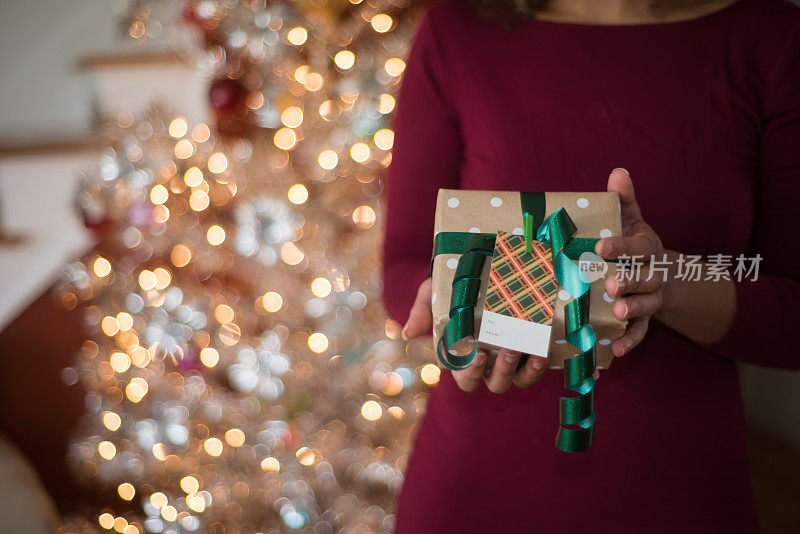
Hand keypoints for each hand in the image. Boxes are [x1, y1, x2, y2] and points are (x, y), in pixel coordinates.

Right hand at [403, 278, 548, 392]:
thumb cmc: (448, 287)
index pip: (465, 379)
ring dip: (524, 371)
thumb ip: (422, 312)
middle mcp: (488, 363)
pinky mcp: (529, 349)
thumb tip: (409, 332)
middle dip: (501, 372)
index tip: (477, 356)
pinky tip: (542, 350)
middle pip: (495, 384)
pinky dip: (539, 364)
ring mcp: (510, 358)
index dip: (471, 374)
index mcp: (462, 357)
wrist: (473, 267)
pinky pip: (536, 367)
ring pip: (518, 380)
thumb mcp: (431, 294)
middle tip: (507, 350)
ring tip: (525, 349)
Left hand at [596, 168, 663, 356]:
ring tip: (615, 312)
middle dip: (630, 280)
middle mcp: (653, 274)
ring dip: (632, 309)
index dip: (621, 246)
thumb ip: (624, 200)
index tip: (602, 246)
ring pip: (645, 305)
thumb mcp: (629, 220)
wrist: (652, 271)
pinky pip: (640, 332)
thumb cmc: (631, 242)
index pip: (637, 246)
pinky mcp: (644, 319)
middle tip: (611, 283)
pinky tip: (615, 351)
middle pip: (646, 278)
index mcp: (647, 248)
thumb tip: (618, 173)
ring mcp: (650, 299)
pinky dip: (630, 341)